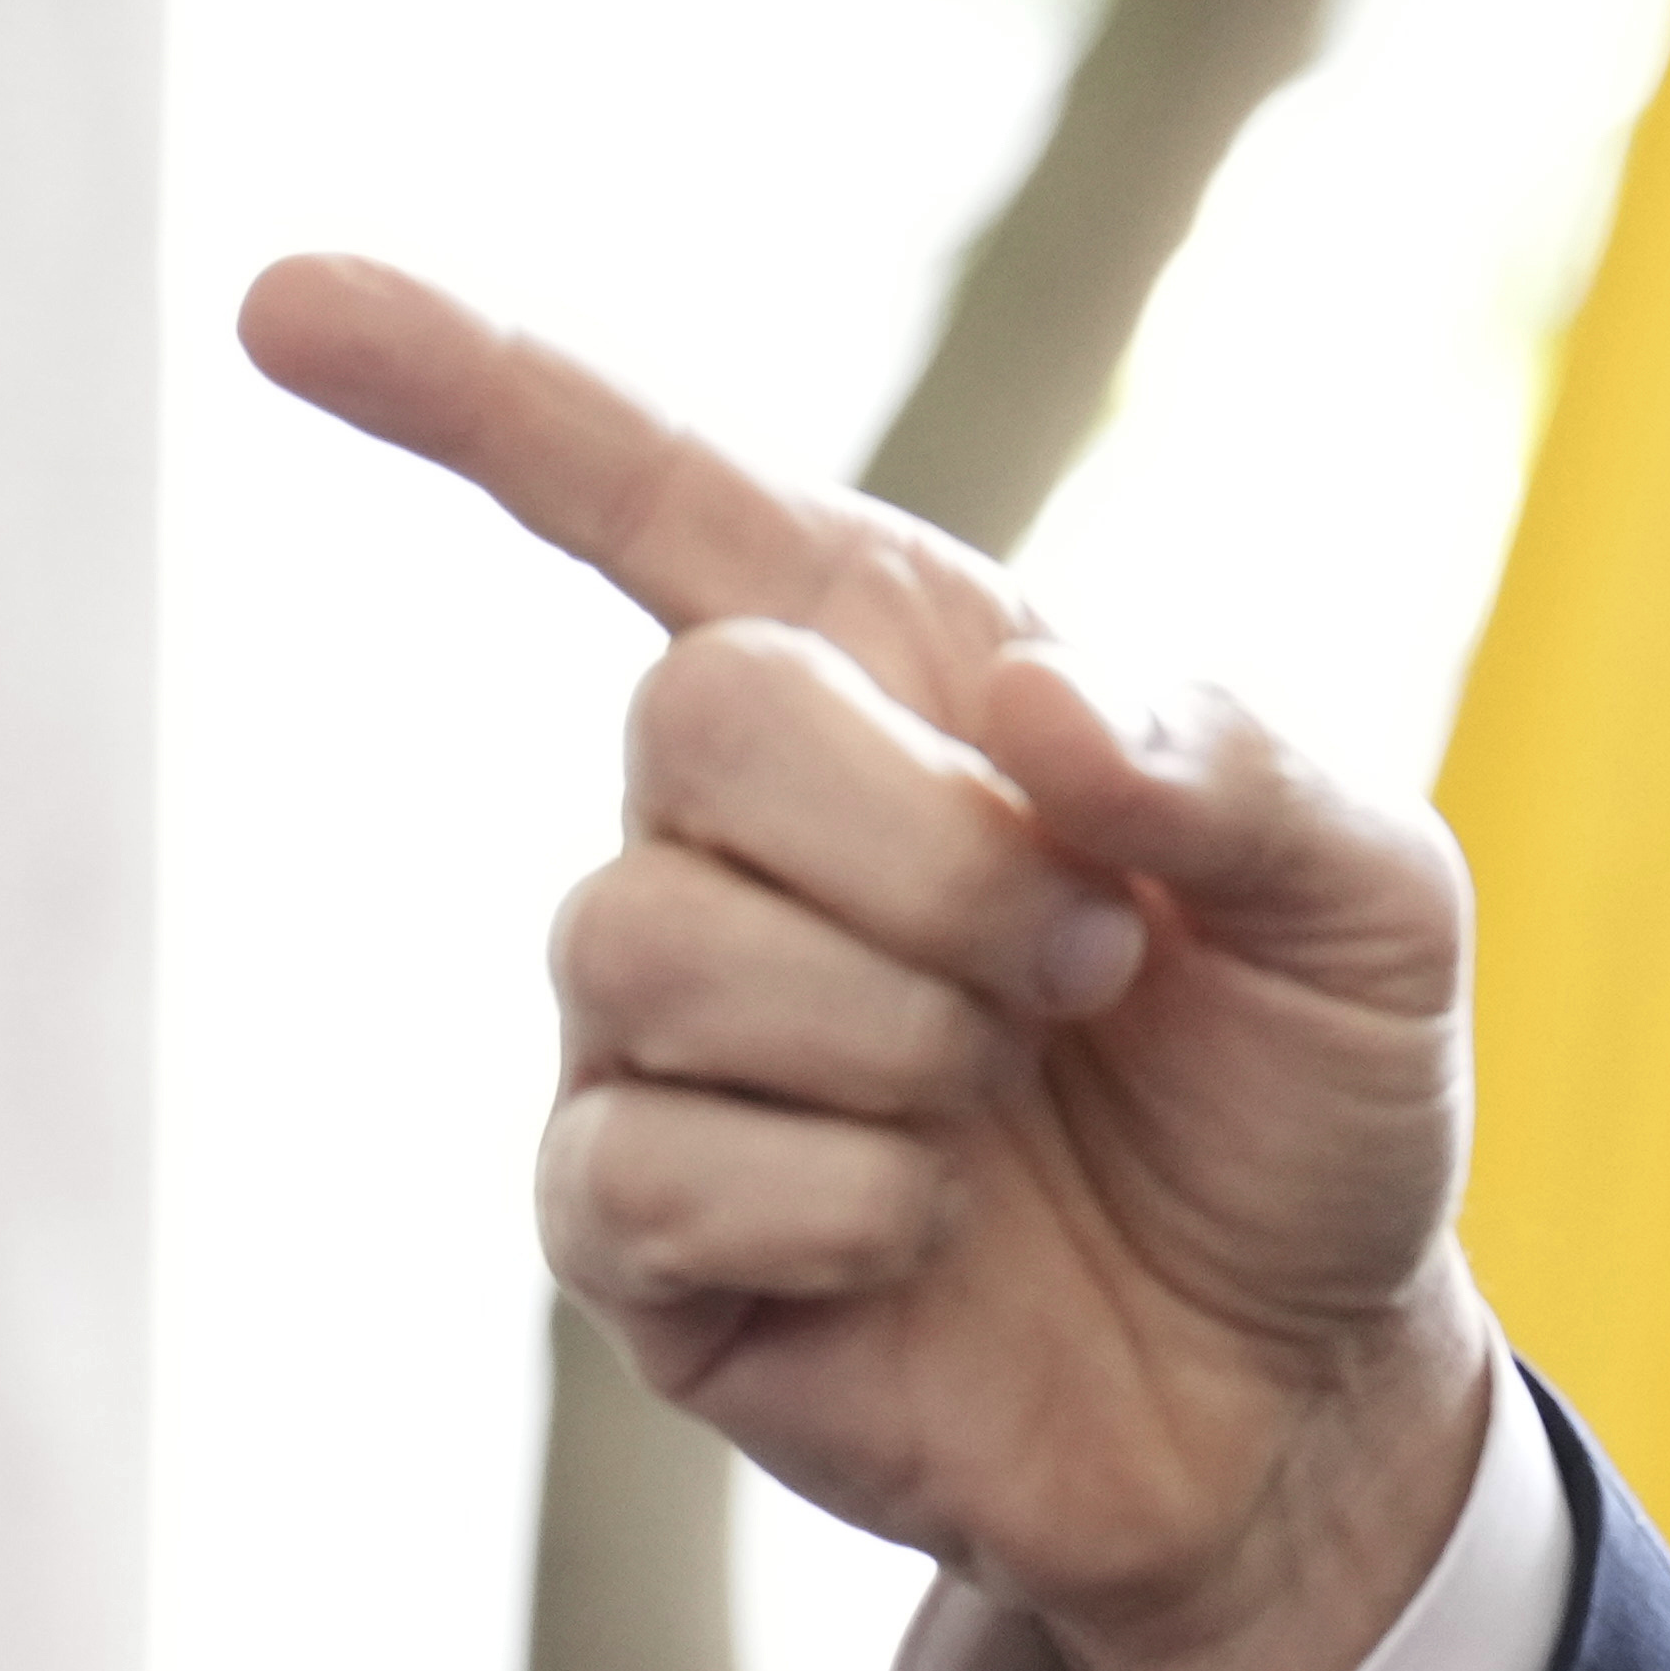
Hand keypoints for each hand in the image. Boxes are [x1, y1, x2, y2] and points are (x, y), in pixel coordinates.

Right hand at [248, 253, 1497, 1670]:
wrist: (1303, 1373)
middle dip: (941, 847)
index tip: (295, 296)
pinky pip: (652, 1163)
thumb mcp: (1374, 904)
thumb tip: (1025, 702)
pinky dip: (853, 1200)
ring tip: (1012, 1091)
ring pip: (656, 942)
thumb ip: (1240, 766)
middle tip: (1090, 956)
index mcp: (907, 692)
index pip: (657, 500)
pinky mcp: (628, 1224)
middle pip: (693, 714)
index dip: (477, 394)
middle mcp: (739, 830)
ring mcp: (658, 1028)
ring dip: (908, 1031)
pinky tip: (931, 1230)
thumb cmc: (1310, 1096)